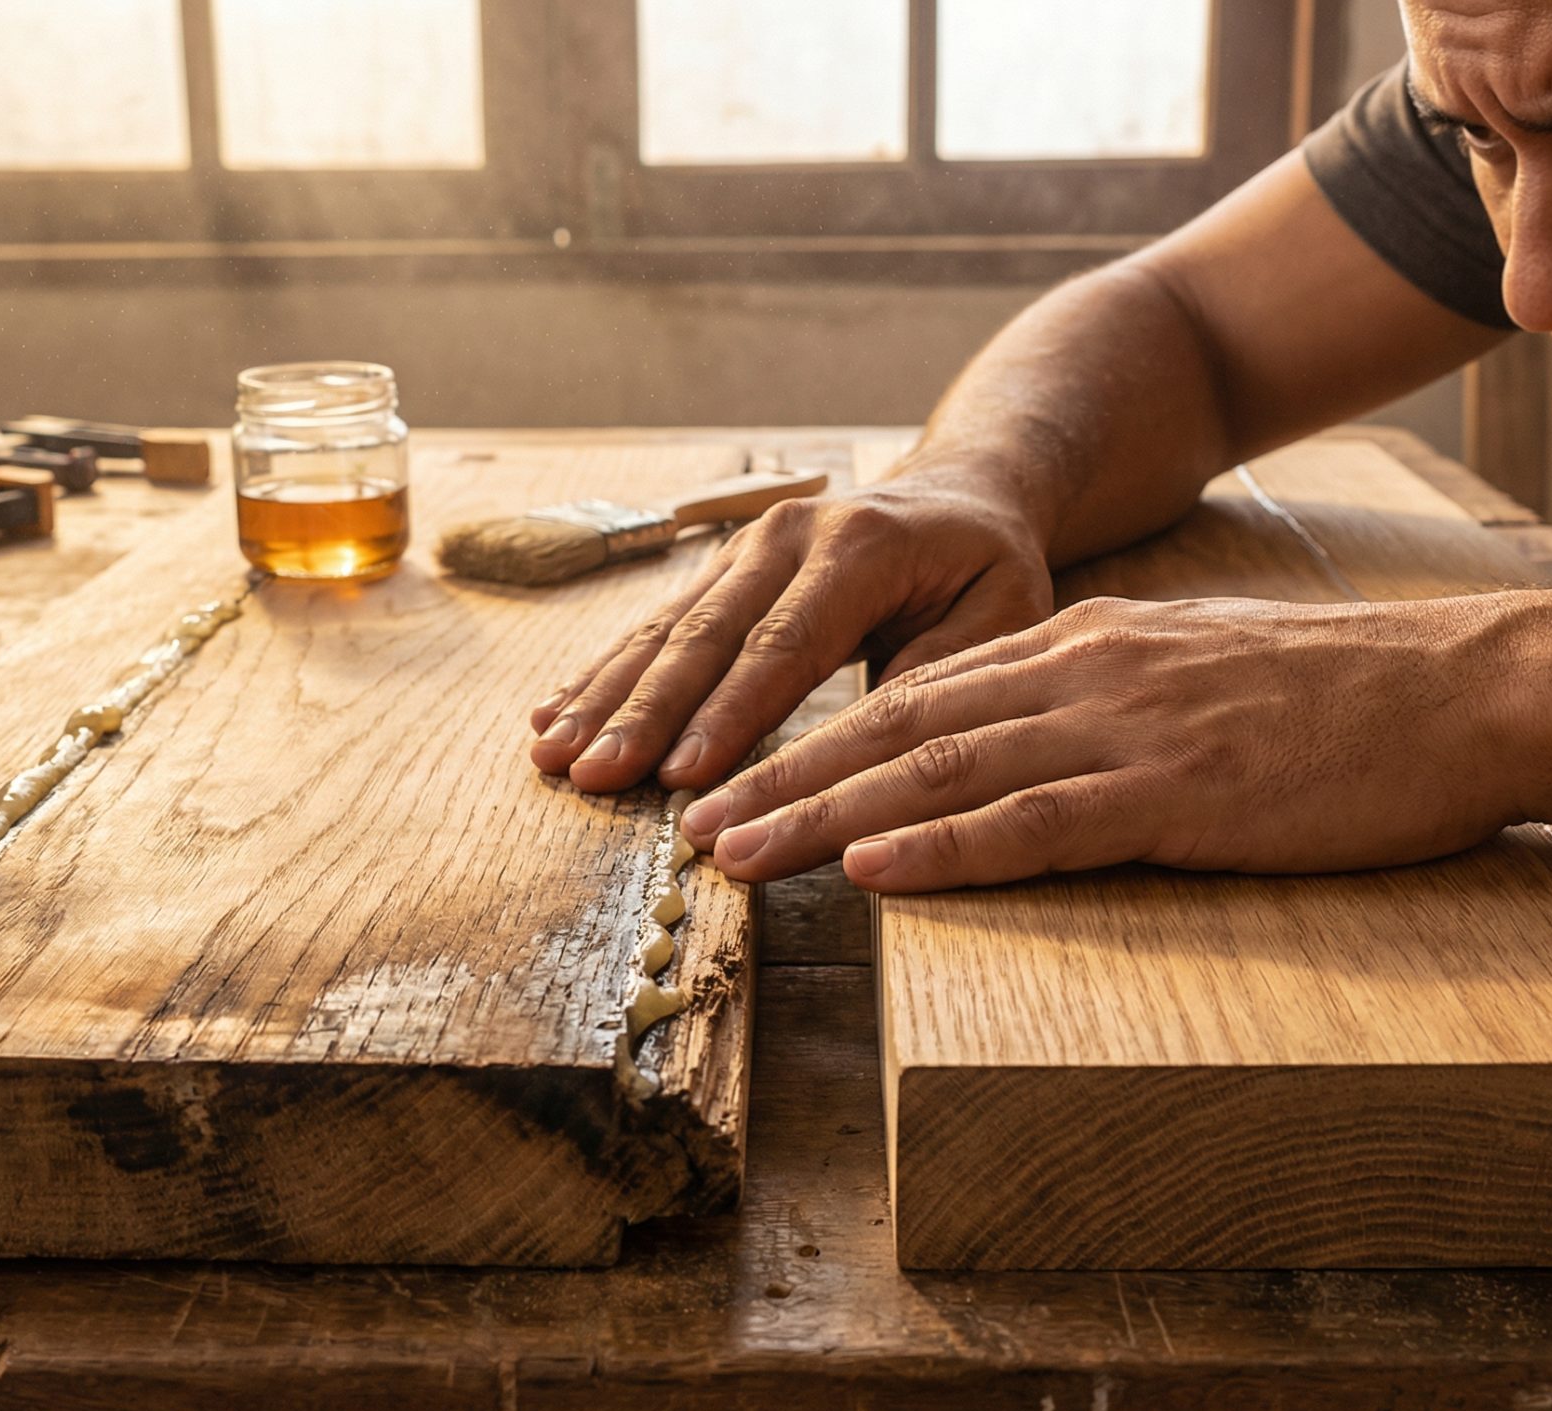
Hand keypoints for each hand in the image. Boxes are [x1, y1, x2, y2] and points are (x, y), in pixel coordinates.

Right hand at [529, 468, 1053, 792]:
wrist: (961, 492)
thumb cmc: (987, 568)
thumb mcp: (1000, 615)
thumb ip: (940, 675)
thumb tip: (867, 750)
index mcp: (862, 548)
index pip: (786, 644)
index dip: (730, 713)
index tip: (682, 776)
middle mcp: (790, 535)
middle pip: (706, 637)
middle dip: (642, 714)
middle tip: (593, 776)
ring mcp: (747, 544)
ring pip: (666, 628)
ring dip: (605, 695)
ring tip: (552, 752)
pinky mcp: (722, 565)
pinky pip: (656, 623)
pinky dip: (604, 671)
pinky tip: (554, 711)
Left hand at [678, 594, 1529, 890]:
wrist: (1467, 690)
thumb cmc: (1344, 703)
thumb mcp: (1199, 678)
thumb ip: (1108, 701)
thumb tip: (1030, 745)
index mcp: (1086, 647)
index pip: (919, 693)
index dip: (815, 739)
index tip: (739, 779)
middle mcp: (1083, 673)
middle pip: (898, 728)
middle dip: (784, 775)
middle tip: (690, 823)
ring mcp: (1126, 729)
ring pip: (939, 773)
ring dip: (824, 817)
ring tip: (735, 853)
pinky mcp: (1175, 792)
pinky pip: (1032, 821)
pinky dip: (940, 849)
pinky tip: (868, 870)